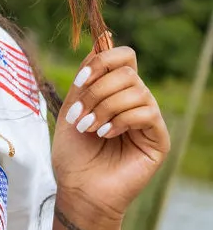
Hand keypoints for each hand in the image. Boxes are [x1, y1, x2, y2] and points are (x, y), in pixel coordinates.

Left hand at [52, 36, 170, 220]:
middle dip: (96, 91)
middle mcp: (134, 101)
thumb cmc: (72, 155)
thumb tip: (103, 39)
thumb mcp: (71, 110)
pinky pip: (147, 113)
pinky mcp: (158, 139)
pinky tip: (106, 135)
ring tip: (89, 129)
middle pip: (127, 72)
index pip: (123, 57)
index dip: (103, 61)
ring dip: (105, 107)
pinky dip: (122, 120)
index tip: (80, 81)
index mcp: (114, 92)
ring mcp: (148, 120)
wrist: (78, 190)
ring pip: (136, 90)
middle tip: (80, 116)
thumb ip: (85, 80)